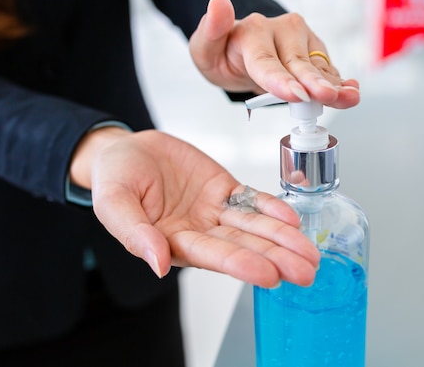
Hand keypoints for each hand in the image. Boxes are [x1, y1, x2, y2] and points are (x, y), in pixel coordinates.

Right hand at [71, 128, 319, 287]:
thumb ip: (134, 233)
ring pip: (253, 227)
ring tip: (310, 253)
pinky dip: (271, 207)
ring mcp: (213, 210)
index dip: (240, 264)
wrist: (126, 150)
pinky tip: (291, 218)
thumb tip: (157, 264)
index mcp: (172, 241)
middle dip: (275, 258)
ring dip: (282, 239)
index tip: (269, 274)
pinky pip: (251, 199)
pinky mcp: (223, 189)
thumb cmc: (114, 178)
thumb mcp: (113, 203)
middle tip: (305, 272)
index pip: (212, 255)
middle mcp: (198, 231)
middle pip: (242, 247)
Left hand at [189, 0, 359, 108]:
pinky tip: (351, 91)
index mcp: (252, 32)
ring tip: (348, 98)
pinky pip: (328, 71)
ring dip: (334, 85)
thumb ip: (211, 28)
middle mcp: (281, 31)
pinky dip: (340, 83)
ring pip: (319, 68)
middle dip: (314, 82)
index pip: (266, 60)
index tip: (296, 94)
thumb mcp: (204, 47)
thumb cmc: (222, 54)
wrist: (237, 52)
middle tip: (327, 96)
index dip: (281, 80)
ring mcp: (302, 41)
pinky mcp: (315, 52)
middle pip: (298, 63)